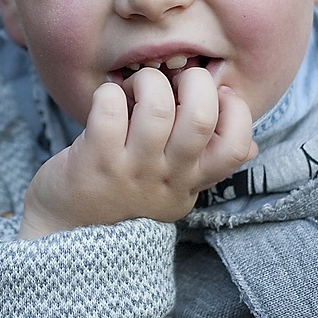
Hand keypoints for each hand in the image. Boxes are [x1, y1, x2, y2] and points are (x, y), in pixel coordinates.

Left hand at [18, 67, 256, 238]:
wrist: (64, 237)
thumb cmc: (121, 200)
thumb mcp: (172, 191)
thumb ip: (205, 166)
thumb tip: (252, 145)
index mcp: (191, 180)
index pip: (236, 147)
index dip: (235, 111)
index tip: (217, 96)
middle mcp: (166, 176)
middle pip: (201, 118)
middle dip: (193, 81)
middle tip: (174, 81)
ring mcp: (131, 170)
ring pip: (156, 108)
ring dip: (147, 81)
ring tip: (134, 87)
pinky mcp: (95, 160)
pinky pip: (109, 109)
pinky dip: (109, 93)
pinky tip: (106, 99)